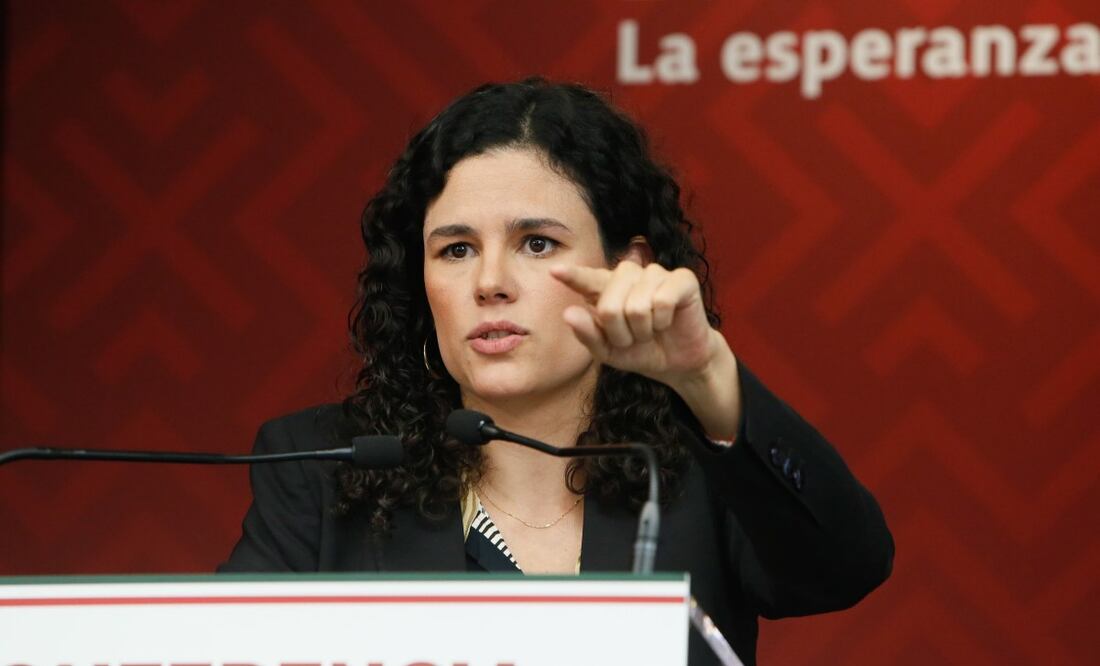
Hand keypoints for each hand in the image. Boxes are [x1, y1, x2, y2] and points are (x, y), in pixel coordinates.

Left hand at [551, 261, 716, 387]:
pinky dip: (663, 321)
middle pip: (610, 305)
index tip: (554, 271)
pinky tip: (668, 321)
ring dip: (644, 330)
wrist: (678, 363)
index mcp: (606, 289)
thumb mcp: (608, 352)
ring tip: (651, 330)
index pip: (586, 280)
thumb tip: (569, 313)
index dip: (573, 276)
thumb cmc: (641, 351)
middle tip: (632, 338)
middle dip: (620, 333)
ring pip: (637, 306)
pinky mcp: (682, 279)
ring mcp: (655, 274)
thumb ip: (587, 334)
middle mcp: (629, 275)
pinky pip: (663, 301)